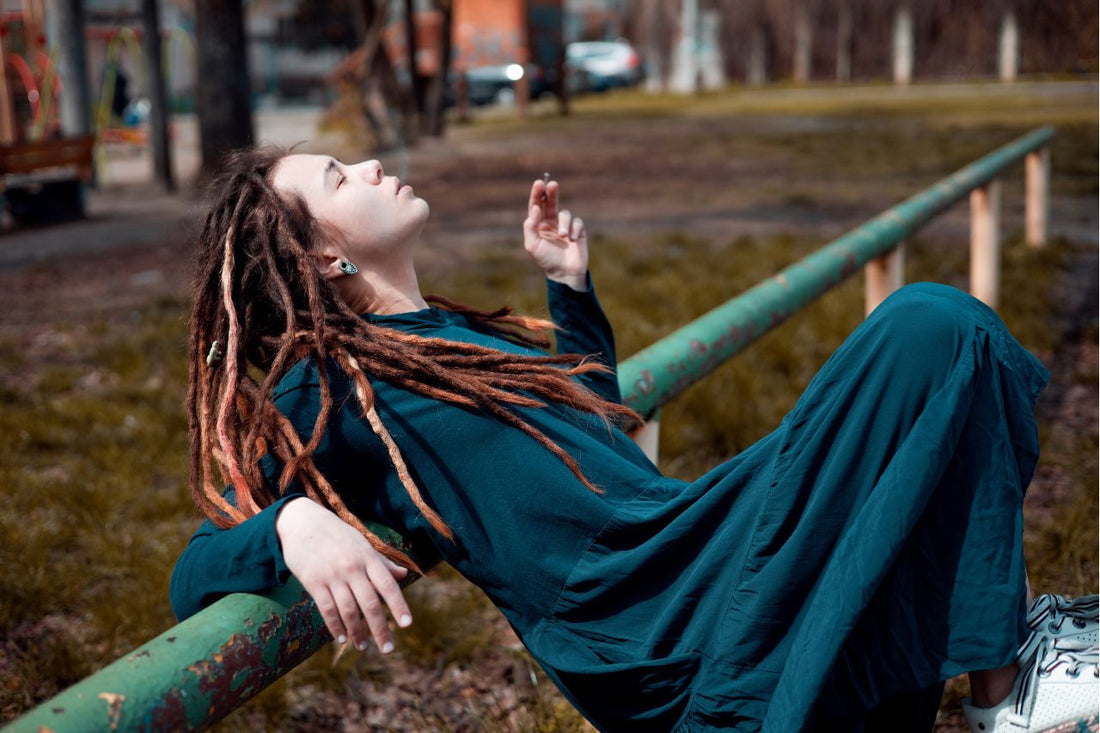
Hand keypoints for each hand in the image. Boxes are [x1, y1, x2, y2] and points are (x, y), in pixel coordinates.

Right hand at [275, 497, 410, 653]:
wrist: (301, 522)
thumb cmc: (336, 534)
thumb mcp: (361, 543)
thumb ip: (382, 562)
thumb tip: (403, 575)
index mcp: (368, 557)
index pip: (388, 585)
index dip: (399, 605)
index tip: (407, 624)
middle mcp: (352, 567)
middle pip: (370, 603)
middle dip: (380, 629)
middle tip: (388, 649)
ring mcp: (332, 575)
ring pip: (348, 610)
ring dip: (357, 632)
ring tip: (363, 646)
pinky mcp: (313, 582)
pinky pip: (327, 609)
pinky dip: (335, 626)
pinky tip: (342, 638)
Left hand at [523, 177, 588, 290]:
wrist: (564, 274)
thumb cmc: (546, 260)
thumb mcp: (532, 246)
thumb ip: (530, 227)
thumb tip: (534, 209)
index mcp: (538, 226)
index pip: (536, 206)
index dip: (537, 194)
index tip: (539, 183)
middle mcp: (551, 223)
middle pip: (550, 203)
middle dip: (551, 192)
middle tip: (552, 184)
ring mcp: (564, 226)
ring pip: (565, 214)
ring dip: (564, 223)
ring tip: (564, 236)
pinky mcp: (577, 231)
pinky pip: (577, 222)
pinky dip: (574, 229)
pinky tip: (573, 240)